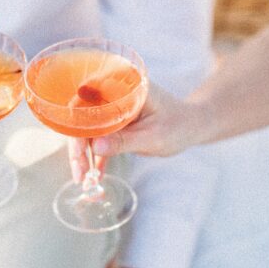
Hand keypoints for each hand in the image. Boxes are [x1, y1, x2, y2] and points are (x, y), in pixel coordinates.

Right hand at [68, 84, 197, 181]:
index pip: (88, 101)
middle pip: (84, 118)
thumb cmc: (178, 126)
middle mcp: (113, 95)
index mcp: (123, 88)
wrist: (191, 126)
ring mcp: (112, 110)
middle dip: (78, 147)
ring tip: (83, 180)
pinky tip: (93, 176)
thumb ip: (125, 141)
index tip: (78, 150)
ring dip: (83, 155)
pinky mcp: (114, 124)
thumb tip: (95, 146)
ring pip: (87, 132)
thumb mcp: (153, 137)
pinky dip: (95, 157)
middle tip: (79, 173)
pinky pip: (98, 140)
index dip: (77, 125)